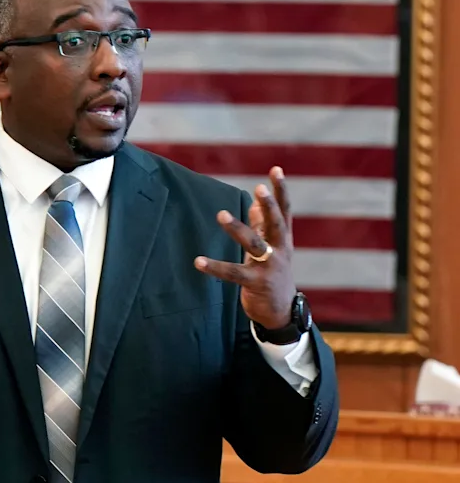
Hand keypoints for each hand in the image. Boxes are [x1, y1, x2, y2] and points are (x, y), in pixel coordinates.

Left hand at [194, 166, 297, 329]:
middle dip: (268, 206)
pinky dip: (215, 267)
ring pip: (254, 244)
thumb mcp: (271, 248)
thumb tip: (253, 203)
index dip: (280, 190)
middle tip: (258, 189)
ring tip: (220, 214)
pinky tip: (198, 261)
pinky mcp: (256, 283)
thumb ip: (262, 225)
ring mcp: (269, 267)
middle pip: (276, 224)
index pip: (283, 211)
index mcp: (282, 239)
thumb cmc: (274, 274)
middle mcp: (280, 250)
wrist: (282, 312)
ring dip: (237, 228)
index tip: (276, 170)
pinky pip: (233, 273)